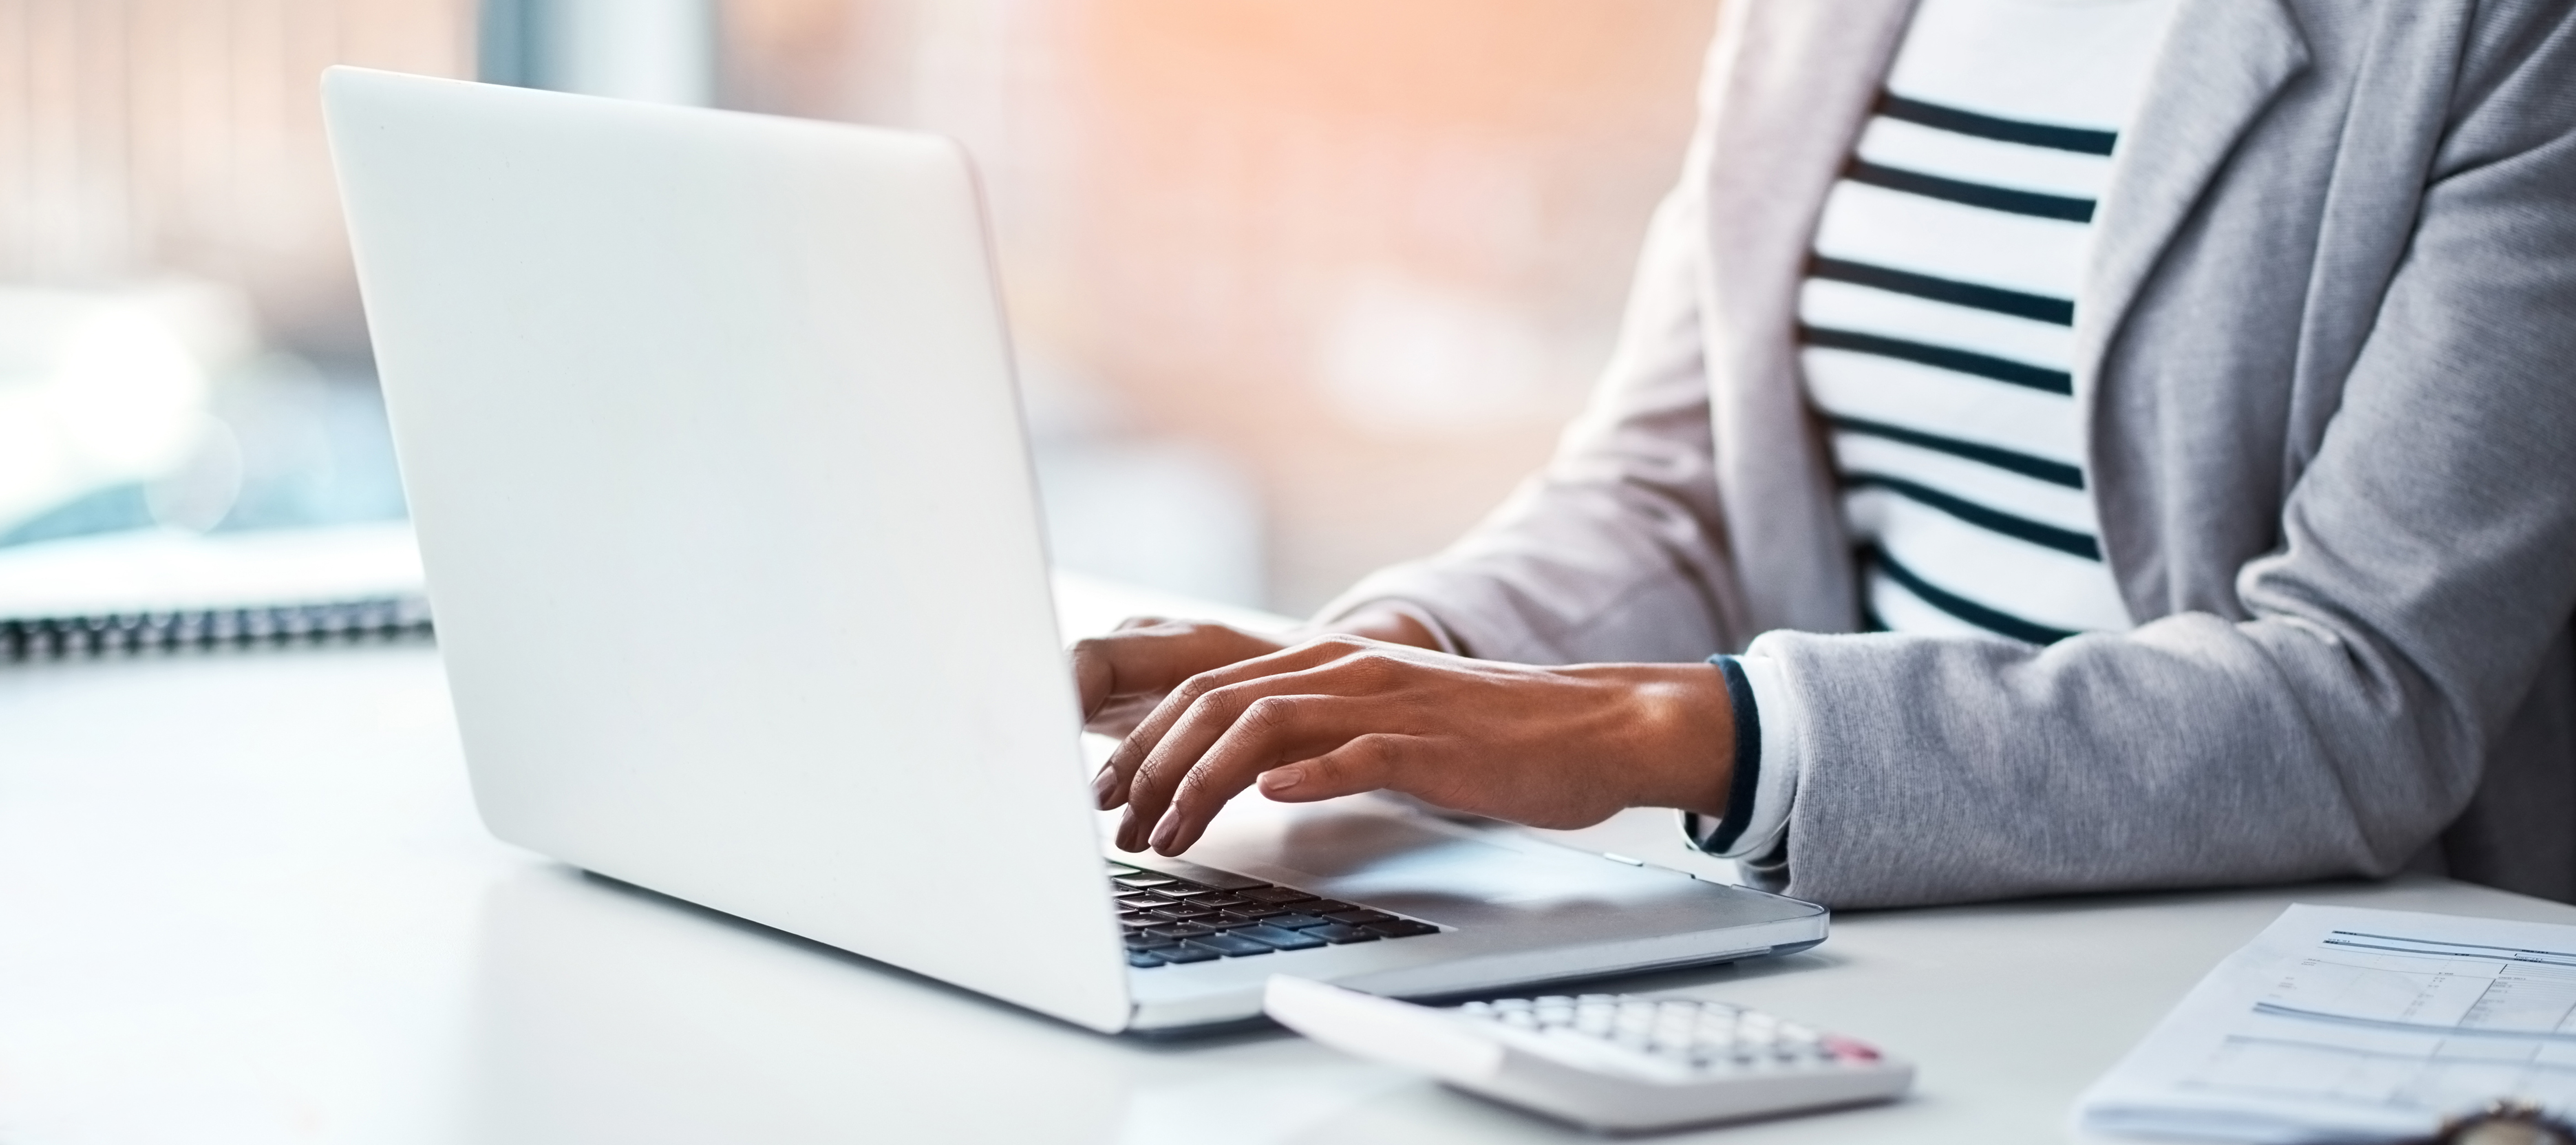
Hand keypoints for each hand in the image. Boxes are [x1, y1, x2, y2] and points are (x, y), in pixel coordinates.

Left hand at [1078, 629, 1735, 855]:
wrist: (1597, 724)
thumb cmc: (1494, 738)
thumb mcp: (1389, 724)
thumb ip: (1321, 735)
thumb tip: (1248, 775)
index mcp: (1331, 664)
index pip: (1208, 689)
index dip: (1145, 737)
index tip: (1109, 788)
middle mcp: (1349, 672)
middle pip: (1216, 702)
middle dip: (1151, 763)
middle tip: (1116, 821)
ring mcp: (1388, 704)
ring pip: (1266, 725)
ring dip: (1204, 780)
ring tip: (1170, 831)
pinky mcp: (1431, 744)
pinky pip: (1358, 753)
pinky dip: (1307, 774)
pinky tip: (1271, 798)